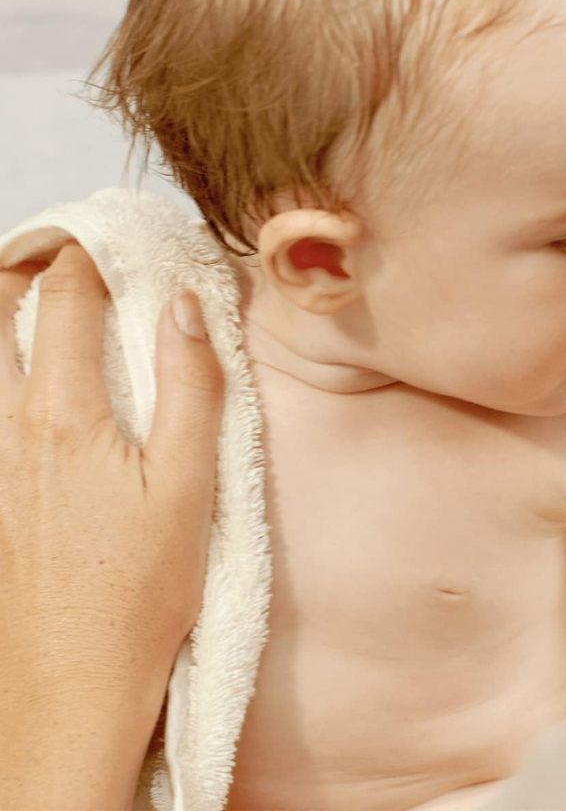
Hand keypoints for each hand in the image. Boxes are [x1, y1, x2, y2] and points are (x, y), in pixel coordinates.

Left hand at [0, 244, 223, 807]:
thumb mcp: (191, 487)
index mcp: (66, 418)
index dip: (83, 254)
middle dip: (21, 265)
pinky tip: (19, 380)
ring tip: (29, 292)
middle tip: (55, 246)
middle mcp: (11, 431)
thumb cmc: (139, 594)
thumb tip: (185, 308)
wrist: (69, 687)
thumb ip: (191, 388)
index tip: (106, 235)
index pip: (63, 302)